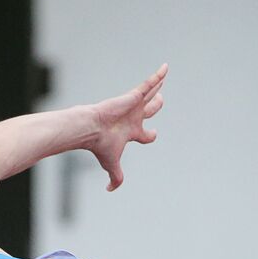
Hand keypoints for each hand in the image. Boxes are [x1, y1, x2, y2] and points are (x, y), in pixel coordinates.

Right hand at [87, 63, 166, 190]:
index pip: (145, 134)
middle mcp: (132, 117)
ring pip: (150, 93)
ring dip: (157, 85)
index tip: (154, 134)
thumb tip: (110, 191)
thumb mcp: (112, 165)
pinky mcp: (132, 96)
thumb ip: (115, 178)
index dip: (151, 136)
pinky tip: (167, 67)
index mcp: (130, 132)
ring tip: (164, 74)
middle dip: (155, 105)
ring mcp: (133, 105)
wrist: (91, 130)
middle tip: (160, 99)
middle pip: (148, 109)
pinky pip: (149, 83)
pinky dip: (158, 75)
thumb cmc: (100, 146)